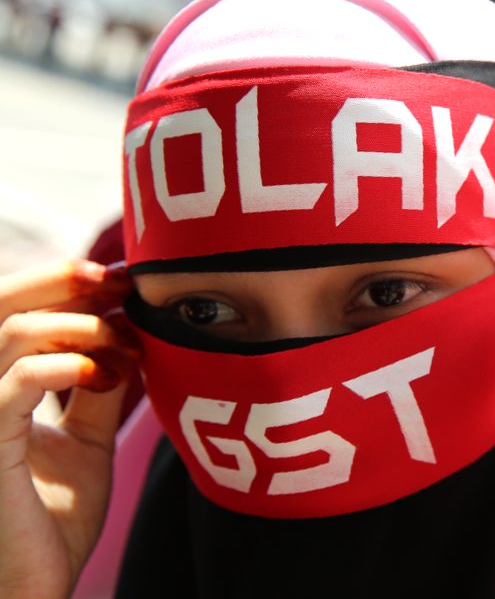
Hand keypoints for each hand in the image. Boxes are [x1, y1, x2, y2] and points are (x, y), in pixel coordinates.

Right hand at [0, 261, 137, 597]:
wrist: (33, 589)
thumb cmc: (51, 522)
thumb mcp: (85, 441)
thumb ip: (97, 388)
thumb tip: (128, 336)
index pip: (13, 314)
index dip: (63, 287)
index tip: (125, 282)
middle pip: (1, 306)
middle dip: (63, 282)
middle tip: (121, 281)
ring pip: (10, 333)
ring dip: (79, 325)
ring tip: (124, 343)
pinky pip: (16, 383)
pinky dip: (66, 364)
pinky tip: (104, 372)